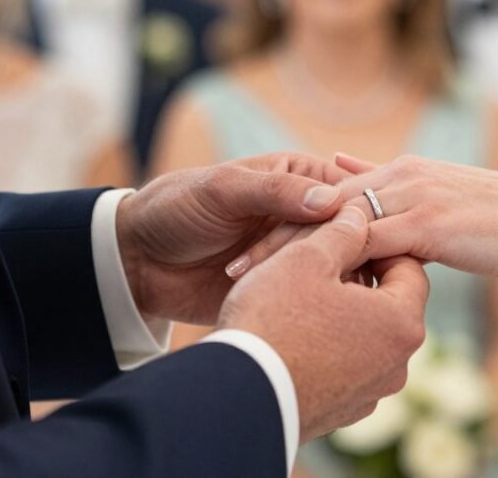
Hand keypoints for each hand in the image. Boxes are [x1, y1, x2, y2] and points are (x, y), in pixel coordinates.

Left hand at [115, 153, 348, 324]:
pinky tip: (318, 320)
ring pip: (342, 268)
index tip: (351, 240)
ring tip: (318, 300)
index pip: (350, 193)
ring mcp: (300, 254)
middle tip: (318, 274)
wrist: (139, 260)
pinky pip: (320, 298)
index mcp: (301, 177)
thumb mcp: (222, 190)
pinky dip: (323, 308)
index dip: (357, 216)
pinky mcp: (291, 289)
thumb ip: (275, 192)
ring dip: (334, 284)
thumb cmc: (177, 210)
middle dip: (342, 255)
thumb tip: (332, 200)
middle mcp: (308, 214)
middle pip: (352, 234)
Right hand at [217, 207, 428, 441]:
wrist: (234, 397)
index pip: (409, 268)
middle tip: (319, 261)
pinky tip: (290, 333)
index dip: (378, 243)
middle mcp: (396, 366)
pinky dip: (325, 347)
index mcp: (402, 324)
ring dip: (340, 313)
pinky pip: (342, 367)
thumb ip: (342, 232)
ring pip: (363, 336)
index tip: (346, 234)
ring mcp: (368, 394)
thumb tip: (359, 218)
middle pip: (388, 304)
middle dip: (358, 278)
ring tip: (299, 296)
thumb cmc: (274, 320)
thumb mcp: (308, 258)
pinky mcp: (339, 412)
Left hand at [229, 154, 497, 283]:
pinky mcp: (424, 223)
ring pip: (329, 222)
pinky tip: (299, 284)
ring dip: (284, 248)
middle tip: (231, 260)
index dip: (288, 218)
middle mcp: (398, 176)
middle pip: (317, 204)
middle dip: (271, 230)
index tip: (251, 242)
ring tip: (244, 273)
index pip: (329, 194)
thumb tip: (354, 179)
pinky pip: (363, 242)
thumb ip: (398, 194)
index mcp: (400, 171)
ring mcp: (410, 196)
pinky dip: (327, 260)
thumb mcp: (442, 201)